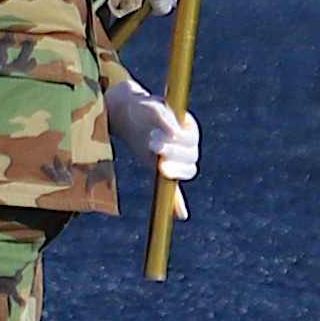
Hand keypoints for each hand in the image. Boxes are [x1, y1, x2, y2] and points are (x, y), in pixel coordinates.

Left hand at [106, 74, 198, 194]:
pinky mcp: (166, 171)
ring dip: (175, 170)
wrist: (127, 116)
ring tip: (158, 164)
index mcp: (187, 126)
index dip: (176, 141)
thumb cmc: (140, 108)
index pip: (192, 139)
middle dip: (172, 153)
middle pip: (191, 156)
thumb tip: (174, 131)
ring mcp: (177, 159)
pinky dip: (178, 203)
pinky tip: (181, 214)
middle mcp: (186, 144)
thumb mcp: (149, 106)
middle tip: (151, 144)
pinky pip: (176, 190)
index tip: (154, 139)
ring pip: (187, 171)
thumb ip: (163, 115)